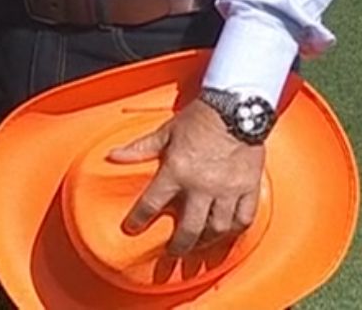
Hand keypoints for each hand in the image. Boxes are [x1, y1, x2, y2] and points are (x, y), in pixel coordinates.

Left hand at [109, 100, 266, 256]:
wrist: (236, 108)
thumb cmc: (198, 118)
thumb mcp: (165, 132)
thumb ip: (140, 148)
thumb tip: (113, 156)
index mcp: (177, 171)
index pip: (152, 203)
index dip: (139, 219)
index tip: (132, 229)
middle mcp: (202, 186)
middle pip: (189, 229)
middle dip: (179, 246)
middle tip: (172, 254)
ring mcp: (227, 190)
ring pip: (218, 229)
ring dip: (206, 242)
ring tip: (199, 247)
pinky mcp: (249, 188)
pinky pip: (243, 219)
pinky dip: (235, 231)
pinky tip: (227, 235)